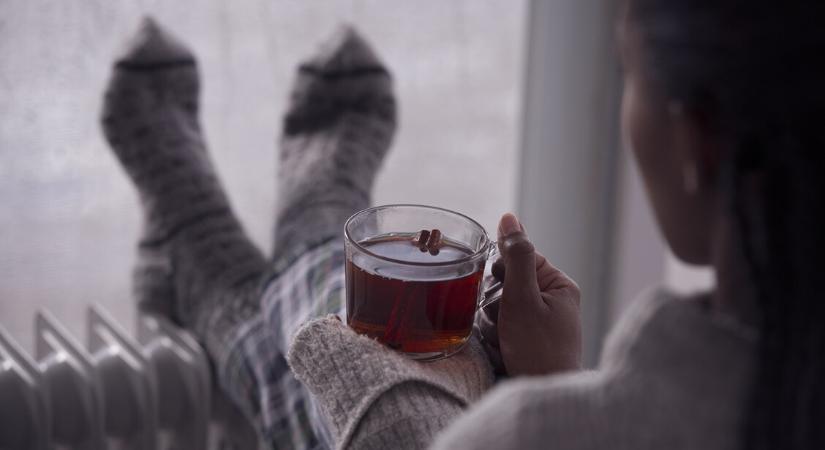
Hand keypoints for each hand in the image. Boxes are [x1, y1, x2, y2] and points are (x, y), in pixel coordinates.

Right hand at [480, 213, 581, 375]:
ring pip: (497, 308)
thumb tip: (509, 218)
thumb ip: (515, 256)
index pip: (518, 259)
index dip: (502, 275)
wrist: (543, 395)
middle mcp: (551, 301)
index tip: (503, 295)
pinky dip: (496, 341)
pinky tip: (504, 353)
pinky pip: (499, 330)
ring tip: (505, 343)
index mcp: (559, 285)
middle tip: (505, 324)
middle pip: (504, 284)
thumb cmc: (538, 350)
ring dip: (492, 326)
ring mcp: (539, 323)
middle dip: (495, 306)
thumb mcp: (523, 298)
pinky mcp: (527, 342)